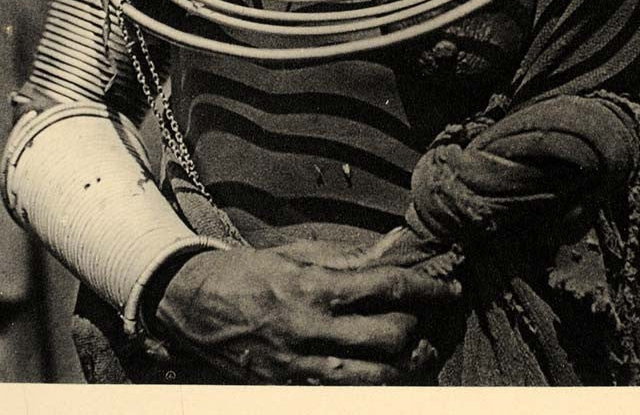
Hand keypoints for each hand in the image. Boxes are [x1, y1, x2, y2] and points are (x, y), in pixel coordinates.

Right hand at [153, 241, 456, 383]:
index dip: (426, 287)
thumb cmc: (247, 271)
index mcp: (313, 285)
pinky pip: (338, 396)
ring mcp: (298, 365)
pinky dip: (367, 387)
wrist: (190, 303)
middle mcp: (309, 328)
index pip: (386, 286)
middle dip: (417, 330)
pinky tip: (381, 376)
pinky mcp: (286, 388)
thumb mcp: (295, 252)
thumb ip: (350, 254)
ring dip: (403, 368)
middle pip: (387, 337)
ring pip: (371, 379)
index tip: (449, 288)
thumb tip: (397, 242)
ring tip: (417, 356)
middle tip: (428, 322)